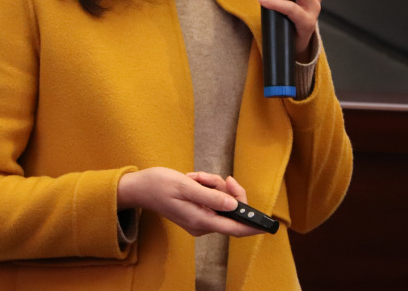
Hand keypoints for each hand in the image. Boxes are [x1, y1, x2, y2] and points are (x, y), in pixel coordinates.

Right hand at [117, 167, 263, 236]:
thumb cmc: (159, 185)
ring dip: (213, 185)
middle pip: (231, 211)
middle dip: (228, 191)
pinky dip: (207, 187)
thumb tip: (232, 205)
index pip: (235, 228)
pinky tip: (194, 180)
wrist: (140, 187)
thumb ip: (210, 196)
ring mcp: (200, 219)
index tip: (267, 223)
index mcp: (201, 220)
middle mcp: (203, 224)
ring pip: (222, 202)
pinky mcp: (198, 212)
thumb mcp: (185, 186)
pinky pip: (212, 199)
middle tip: (220, 178)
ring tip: (195, 178)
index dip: (253, 225)